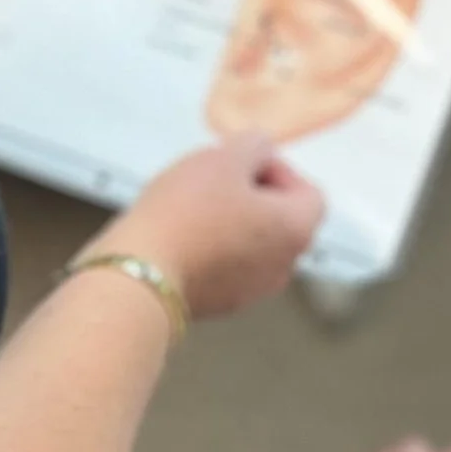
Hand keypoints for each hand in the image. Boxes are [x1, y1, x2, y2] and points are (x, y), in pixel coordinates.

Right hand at [103, 134, 324, 321]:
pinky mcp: (220, 305)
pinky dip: (211, 250)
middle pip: (280, 221)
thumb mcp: (224, 158)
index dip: (279, 171)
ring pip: (252, 245)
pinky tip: (178, 237)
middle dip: (251, 196)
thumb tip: (261, 149)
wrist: (141, 273)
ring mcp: (252, 291)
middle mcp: (283, 266)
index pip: (310, 195)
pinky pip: (226, 268)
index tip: (241, 164)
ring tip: (190, 208)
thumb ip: (253, 145)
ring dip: (231, 223)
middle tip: (212, 181)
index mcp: (295, 230)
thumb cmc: (187, 210)